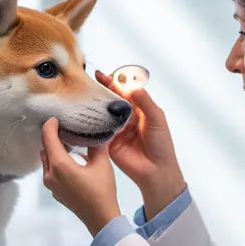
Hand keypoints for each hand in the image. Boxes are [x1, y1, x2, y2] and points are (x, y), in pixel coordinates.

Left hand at [39, 118, 121, 234]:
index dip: (50, 125)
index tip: (55, 118)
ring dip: (54, 151)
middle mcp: (50, 174)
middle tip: (64, 128)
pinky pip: (51, 172)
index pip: (48, 138)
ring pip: (47, 161)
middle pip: (45, 149)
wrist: (100, 218)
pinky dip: (56, 162)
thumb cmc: (102, 191)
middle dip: (52, 137)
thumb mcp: (102, 164)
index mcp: (59, 165)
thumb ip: (96, 145)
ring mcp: (50, 185)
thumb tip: (96, 133)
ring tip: (67, 143)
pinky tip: (70, 161)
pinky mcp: (55, 192)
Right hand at [96, 70, 185, 218]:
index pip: (125, 93)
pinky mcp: (107, 141)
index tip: (103, 75)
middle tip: (89, 82)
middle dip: (101, 91)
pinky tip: (83, 114)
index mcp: (139, 110)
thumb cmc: (161, 144)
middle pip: (111, 101)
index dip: (115, 83)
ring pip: (103, 114)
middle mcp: (126, 118)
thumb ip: (145, 102)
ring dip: (94, 105)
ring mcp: (115, 129)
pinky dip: (91, 122)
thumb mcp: (157, 119)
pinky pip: (98, 130)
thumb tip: (131, 88)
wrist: (155, 170)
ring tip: (83, 94)